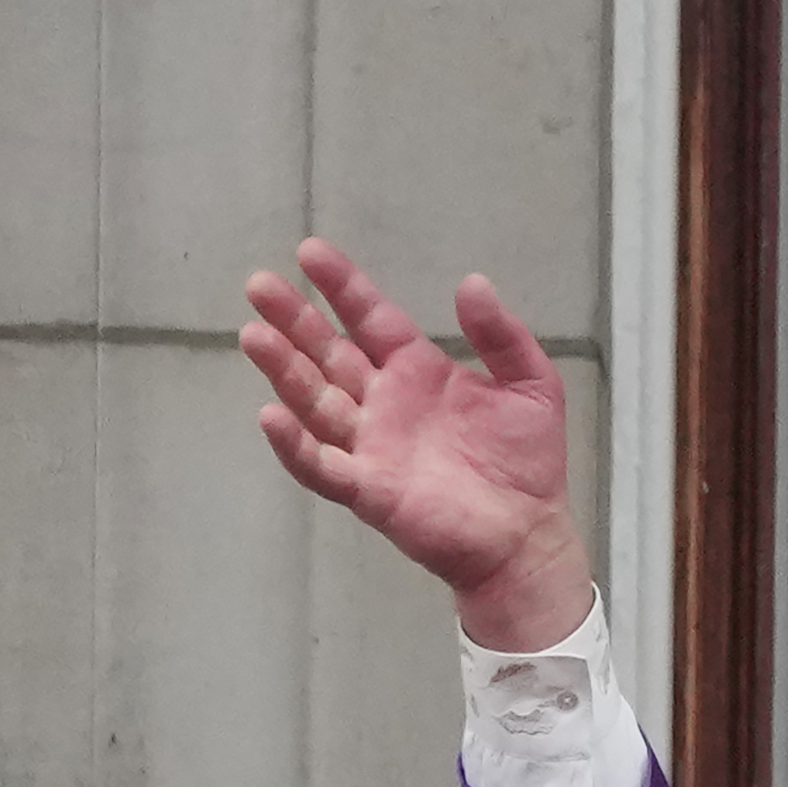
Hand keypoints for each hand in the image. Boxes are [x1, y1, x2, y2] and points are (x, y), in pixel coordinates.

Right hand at [239, 238, 593, 649]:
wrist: (531, 535)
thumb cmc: (528, 463)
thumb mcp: (533, 387)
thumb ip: (503, 336)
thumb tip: (472, 281)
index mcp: (418, 372)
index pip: (370, 319)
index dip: (342, 286)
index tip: (310, 251)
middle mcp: (384, 403)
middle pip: (328, 353)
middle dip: (294, 320)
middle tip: (259, 284)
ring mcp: (371, 446)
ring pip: (315, 401)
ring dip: (283, 369)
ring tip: (254, 334)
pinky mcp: (369, 489)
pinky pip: (322, 465)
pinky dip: (294, 444)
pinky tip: (270, 414)